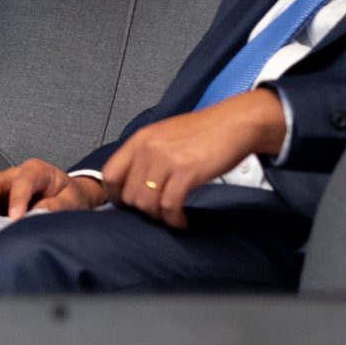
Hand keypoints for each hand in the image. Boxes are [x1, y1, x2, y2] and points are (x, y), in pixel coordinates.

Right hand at [0, 158, 104, 217]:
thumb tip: (37, 214)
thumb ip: (56, 206)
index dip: (17, 199)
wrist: (66, 198)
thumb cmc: (68, 197)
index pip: (23, 181)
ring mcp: (2, 186)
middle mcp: (15, 174)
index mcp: (36, 170)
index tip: (15, 219)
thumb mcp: (72, 201)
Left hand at [98, 89, 285, 228]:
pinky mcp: (186, 172)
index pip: (110, 174)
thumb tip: (134, 184)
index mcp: (139, 139)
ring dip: (159, 217)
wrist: (235, 124)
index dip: (114, 196)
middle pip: (129, 194)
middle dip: (143, 210)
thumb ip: (147, 155)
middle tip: (158, 212)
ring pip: (147, 203)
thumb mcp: (165, 137)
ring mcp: (166, 160)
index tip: (125, 207)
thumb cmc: (203, 132)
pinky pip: (169, 206)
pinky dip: (174, 219)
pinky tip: (182, 221)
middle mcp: (148, 149)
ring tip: (172, 216)